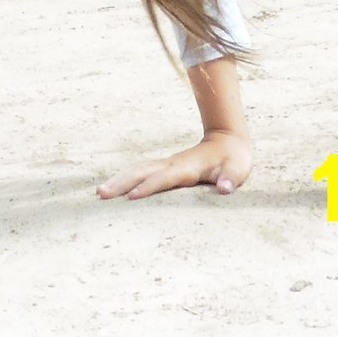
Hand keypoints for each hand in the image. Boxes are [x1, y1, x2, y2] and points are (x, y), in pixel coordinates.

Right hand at [97, 127, 253, 199]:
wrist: (227, 139)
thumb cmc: (233, 159)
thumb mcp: (238, 169)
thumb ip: (230, 178)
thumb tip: (224, 188)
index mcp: (187, 167)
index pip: (164, 178)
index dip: (149, 187)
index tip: (131, 197)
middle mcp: (172, 163)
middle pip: (142, 171)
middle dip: (122, 182)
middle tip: (101, 194)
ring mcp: (166, 163)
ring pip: (137, 169)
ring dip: (119, 179)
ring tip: (99, 192)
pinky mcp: (164, 166)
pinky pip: (140, 170)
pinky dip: (124, 177)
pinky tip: (113, 185)